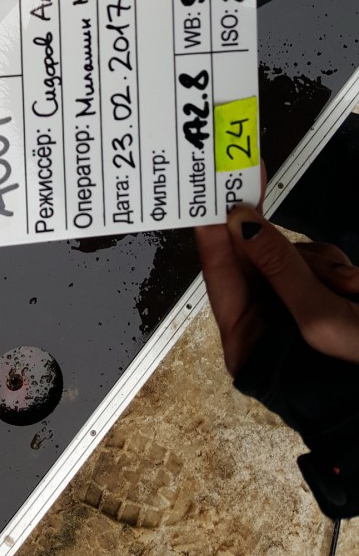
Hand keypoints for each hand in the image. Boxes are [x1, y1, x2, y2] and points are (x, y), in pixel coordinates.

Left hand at [196, 183, 358, 375]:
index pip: (220, 274)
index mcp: (249, 339)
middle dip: (274, 241)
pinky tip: (355, 290)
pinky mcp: (322, 294)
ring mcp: (294, 305)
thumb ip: (281, 268)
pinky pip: (319, 262)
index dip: (213, 230)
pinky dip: (338, 270)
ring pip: (293, 256)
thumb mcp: (320, 320)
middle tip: (255, 182)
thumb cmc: (356, 373)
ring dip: (321, 265)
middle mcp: (264, 319)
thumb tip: (241, 221)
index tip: (210, 191)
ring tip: (350, 292)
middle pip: (256, 259)